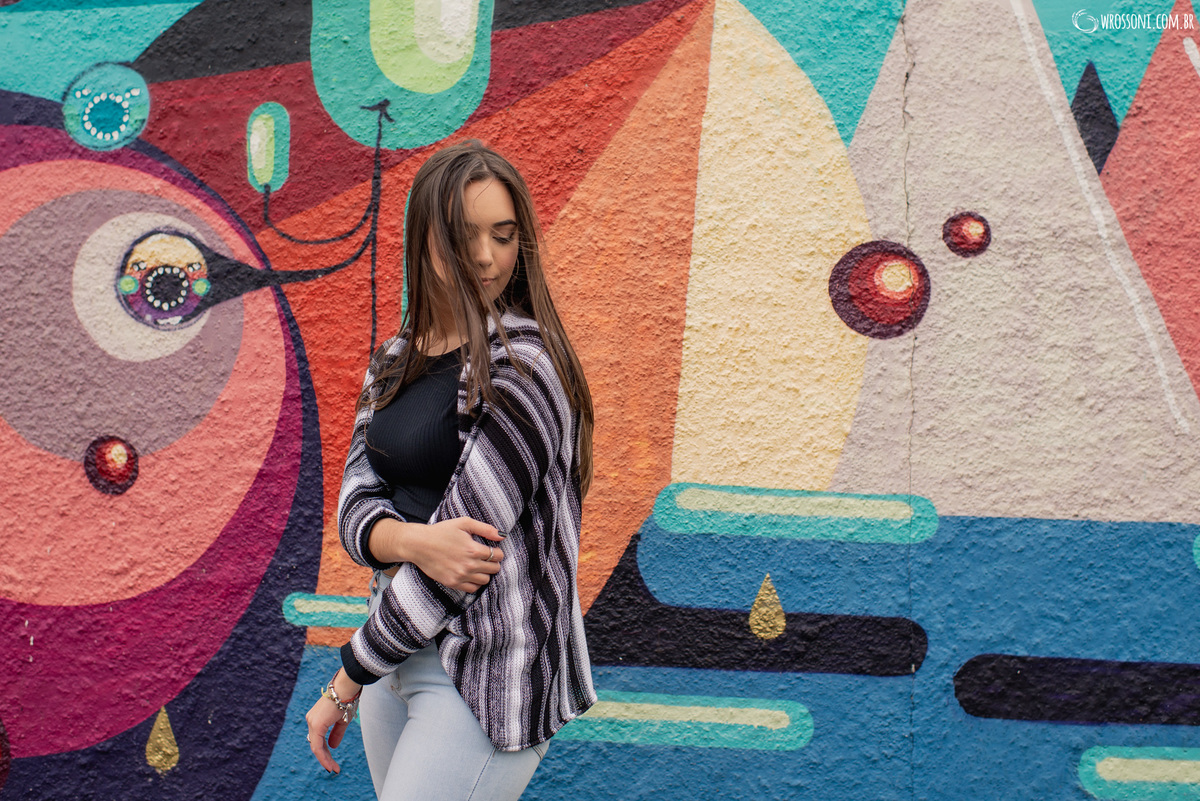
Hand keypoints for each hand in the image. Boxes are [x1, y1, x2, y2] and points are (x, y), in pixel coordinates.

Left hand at [305, 669, 361, 773]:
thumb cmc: (347, 700)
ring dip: (325, 759)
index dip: (325, 752)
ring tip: (333, 769)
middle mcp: (311, 720)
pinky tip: (329, 764)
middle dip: (325, 758)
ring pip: (316, 746)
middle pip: (316, 744)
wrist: (346, 687)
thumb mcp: (342, 720)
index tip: (332, 763)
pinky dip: (323, 756)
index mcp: (316, 719)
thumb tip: (333, 746)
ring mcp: (312, 722)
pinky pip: (317, 745)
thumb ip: (336, 733)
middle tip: (334, 768)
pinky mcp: (316, 724)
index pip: (318, 740)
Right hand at [369, 516, 504, 591]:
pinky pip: (472, 589)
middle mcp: (469, 565)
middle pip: (494, 569)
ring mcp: (460, 576)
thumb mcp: (464, 523)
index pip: (497, 556)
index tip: (493, 550)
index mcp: (473, 550)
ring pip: (485, 580)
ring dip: (485, 573)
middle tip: (486, 558)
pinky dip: (475, 583)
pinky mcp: (452, 583)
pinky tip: (471, 574)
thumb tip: (502, 536)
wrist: (419, 544)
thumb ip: (485, 529)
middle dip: (493, 563)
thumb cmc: (441, 531)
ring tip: (478, 566)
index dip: (497, 552)